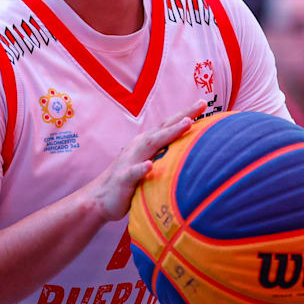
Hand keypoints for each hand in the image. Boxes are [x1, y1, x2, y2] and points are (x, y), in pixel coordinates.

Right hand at [84, 99, 205, 221]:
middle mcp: (139, 147)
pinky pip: (133, 173)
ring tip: (186, 123)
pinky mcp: (123, 179)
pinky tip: (150, 165)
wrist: (99, 199)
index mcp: (146, 143)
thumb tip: (188, 155)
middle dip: (183, 115)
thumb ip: (163, 157)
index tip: (204, 103)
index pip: (168, 125)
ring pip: (151, 144)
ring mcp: (130, 161)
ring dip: (169, 133)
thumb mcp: (148, 165)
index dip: (185, 114)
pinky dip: (142, 168)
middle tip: (202, 104)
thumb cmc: (129, 182)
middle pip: (164, 128)